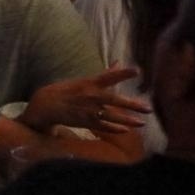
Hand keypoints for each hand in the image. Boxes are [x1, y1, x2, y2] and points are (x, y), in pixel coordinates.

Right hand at [22, 66, 149, 133]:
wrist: (46, 105)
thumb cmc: (67, 90)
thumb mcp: (84, 80)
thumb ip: (105, 74)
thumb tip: (119, 63)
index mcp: (90, 83)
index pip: (109, 77)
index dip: (123, 73)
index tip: (137, 70)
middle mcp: (90, 96)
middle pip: (114, 100)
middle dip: (131, 104)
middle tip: (148, 108)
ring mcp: (88, 110)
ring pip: (112, 117)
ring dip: (127, 121)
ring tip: (142, 123)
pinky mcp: (86, 122)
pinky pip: (103, 127)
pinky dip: (114, 129)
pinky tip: (125, 130)